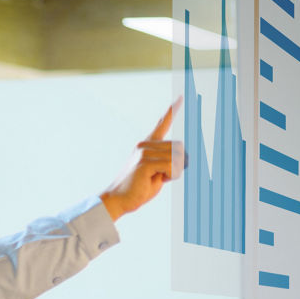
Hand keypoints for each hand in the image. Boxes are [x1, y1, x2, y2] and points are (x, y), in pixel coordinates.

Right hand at [100, 98, 183, 220]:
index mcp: (146, 146)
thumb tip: (183, 157)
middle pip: (179, 148)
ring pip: (177, 158)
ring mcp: (144, 152)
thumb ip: (168, 163)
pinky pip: (172, 166)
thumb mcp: (157, 174)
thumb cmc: (137, 191)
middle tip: (158, 177)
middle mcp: (145, 145)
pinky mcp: (144, 162)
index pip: (162, 125)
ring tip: (152, 179)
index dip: (172, 111)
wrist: (117, 200)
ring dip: (172, 173)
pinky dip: (169, 176)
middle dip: (176, 166)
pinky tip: (153, 180)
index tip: (180, 97)